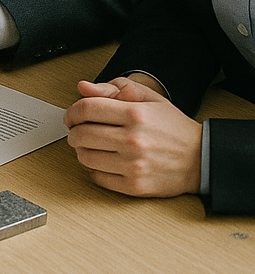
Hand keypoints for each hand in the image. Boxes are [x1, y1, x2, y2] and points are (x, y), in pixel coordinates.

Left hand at [64, 77, 202, 196]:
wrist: (201, 159)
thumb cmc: (172, 127)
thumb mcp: (149, 97)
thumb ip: (114, 88)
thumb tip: (83, 88)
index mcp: (134, 114)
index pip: (85, 109)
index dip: (72, 112)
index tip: (72, 116)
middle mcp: (133, 140)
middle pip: (81, 134)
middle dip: (74, 132)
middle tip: (78, 131)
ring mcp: (133, 165)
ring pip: (85, 158)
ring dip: (82, 151)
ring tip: (91, 146)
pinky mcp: (135, 186)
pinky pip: (97, 178)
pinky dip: (94, 170)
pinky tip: (103, 162)